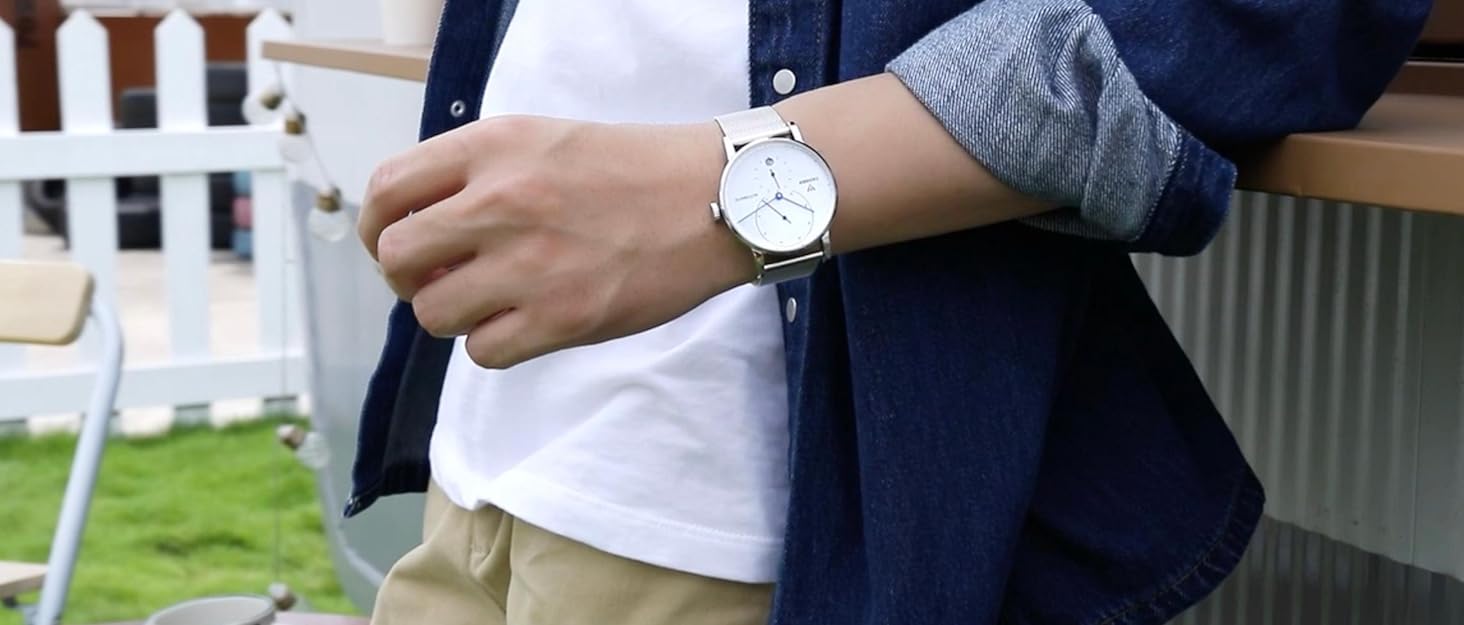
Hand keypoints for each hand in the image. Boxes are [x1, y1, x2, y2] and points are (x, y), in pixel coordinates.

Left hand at [359, 115, 751, 368]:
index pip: (387, 190)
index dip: (376, 226)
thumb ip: (472, 173)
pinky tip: (524, 322)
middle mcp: (501, 203)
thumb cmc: (628, 170)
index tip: (393, 243)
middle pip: (396, 258)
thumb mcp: (539, 139)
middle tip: (439, 279)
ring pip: (432, 313)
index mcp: (492, 147)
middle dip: (406, 278)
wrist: (713, 199)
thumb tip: (414, 233)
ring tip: (490, 301)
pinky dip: (493, 344)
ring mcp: (531, 264)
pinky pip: (483, 352)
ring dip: (451, 314)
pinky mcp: (562, 319)